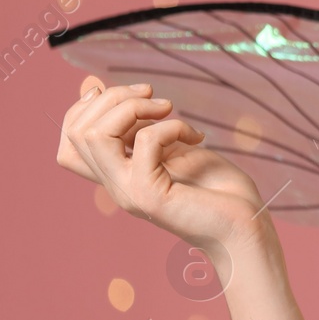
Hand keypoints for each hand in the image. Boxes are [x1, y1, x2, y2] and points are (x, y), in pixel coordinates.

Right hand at [57, 81, 273, 256]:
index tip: (128, 94)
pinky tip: (197, 137)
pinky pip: (146, 142)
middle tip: (154, 96)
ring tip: (168, 108)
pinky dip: (172, 126)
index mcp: (118, 173)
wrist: (247, 225)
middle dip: (114, 98)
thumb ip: (143, 129)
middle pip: (78, 131)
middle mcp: (115, 185)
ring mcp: (129, 192)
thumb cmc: (217, 188)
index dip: (86, 108)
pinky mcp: (150, 195)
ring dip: (132, 107)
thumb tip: (115, 95)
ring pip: (95, 135)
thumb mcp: (174, 148)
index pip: (70, 140)